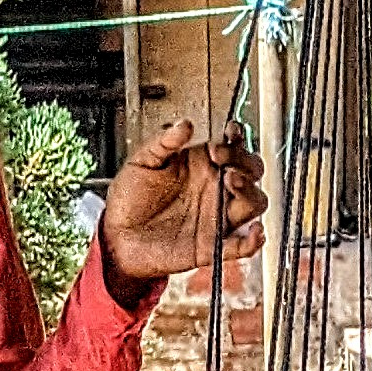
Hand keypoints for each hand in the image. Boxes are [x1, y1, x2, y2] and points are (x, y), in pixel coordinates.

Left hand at [99, 116, 266, 288]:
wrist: (117, 236)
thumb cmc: (129, 199)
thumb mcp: (142, 161)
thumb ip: (163, 142)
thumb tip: (184, 124)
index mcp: (202, 166)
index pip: (235, 148)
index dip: (237, 139)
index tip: (227, 134)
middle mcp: (215, 190)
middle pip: (252, 173)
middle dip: (245, 162)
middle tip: (223, 160)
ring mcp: (217, 218)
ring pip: (254, 204)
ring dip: (251, 192)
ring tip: (232, 182)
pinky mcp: (212, 246)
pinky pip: (242, 246)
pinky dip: (254, 241)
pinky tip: (254, 232)